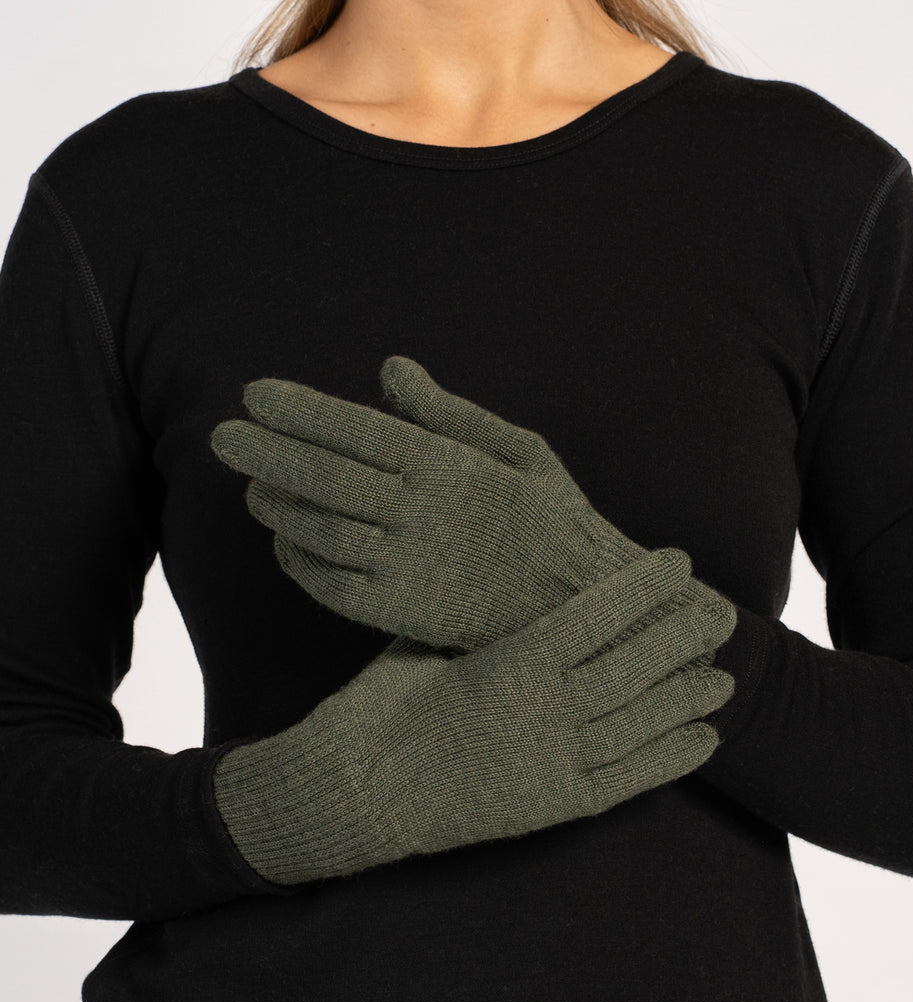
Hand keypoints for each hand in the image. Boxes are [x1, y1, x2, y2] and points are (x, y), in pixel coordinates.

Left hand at [210, 355, 731, 657]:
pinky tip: (284, 542)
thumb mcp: (519, 449)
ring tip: (249, 488)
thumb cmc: (552, 519)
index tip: (254, 394)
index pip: (355, 429)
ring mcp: (407, 566)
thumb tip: (390, 369)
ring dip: (276, 507)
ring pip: (320, 531)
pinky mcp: (402, 613)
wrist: (583, 604)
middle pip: (324, 477)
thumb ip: (448, 411)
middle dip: (265, 453)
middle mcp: (420, 514)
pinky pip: (333, 585)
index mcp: (448, 466)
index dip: (299, 410)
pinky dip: (300, 562)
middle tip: (221, 436)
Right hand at [211, 550, 736, 884]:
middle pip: (633, 665)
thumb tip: (512, 596)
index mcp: (510, 662)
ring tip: (725, 681)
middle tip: (723, 616)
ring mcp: (553, 761)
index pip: (595, 614)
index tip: (678, 562)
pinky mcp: (553, 806)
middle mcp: (544, 709)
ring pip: (640, 722)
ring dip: (687, 699)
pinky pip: (626, 781)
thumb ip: (480, 627)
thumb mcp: (427, 647)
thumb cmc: (381, 708)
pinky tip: (704, 742)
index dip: (642, 587)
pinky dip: (670, 760)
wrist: (356, 791)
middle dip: (682, 637)